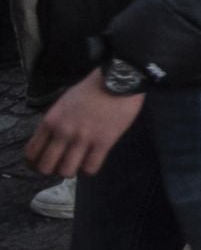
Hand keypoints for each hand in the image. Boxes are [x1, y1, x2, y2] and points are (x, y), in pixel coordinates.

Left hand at [25, 69, 143, 177]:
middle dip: (53, 169)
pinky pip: (90, 168)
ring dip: (72, 170)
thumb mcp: (65, 102)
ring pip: (66, 171)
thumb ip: (56, 121)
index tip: (44, 163)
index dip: (35, 163)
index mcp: (51, 120)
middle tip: (62, 163)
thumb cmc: (93, 88)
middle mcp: (63, 132)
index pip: (31, 153)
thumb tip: (52, 140)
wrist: (120, 78)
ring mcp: (83, 138)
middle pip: (46, 167)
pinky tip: (94, 159)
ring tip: (79, 162)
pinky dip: (90, 168)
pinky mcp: (104, 141)